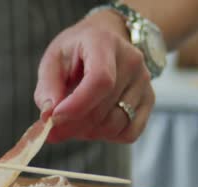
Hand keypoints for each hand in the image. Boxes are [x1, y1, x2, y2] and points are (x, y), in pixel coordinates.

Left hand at [34, 10, 155, 143]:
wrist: (107, 39)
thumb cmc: (75, 51)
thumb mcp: (53, 60)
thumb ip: (47, 88)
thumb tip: (48, 116)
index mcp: (105, 43)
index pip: (100, 80)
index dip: (76, 105)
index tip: (54, 118)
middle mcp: (132, 61)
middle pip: (104, 108)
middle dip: (73, 126)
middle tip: (52, 129)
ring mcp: (144, 82)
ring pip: (116, 124)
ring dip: (87, 133)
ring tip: (71, 123)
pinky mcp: (149, 100)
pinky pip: (130, 132)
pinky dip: (107, 136)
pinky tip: (92, 126)